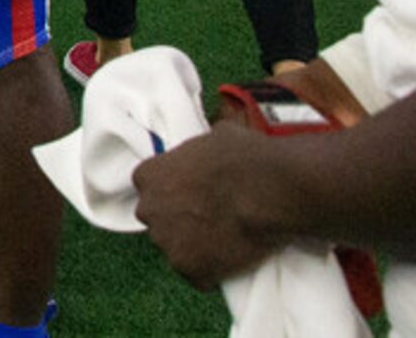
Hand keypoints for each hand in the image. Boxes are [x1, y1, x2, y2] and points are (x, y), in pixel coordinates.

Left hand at [135, 117, 290, 289]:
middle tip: (210, 220)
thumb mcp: (211, 138)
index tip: (194, 196)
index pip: (149, 188)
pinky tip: (232, 261)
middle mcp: (149, 210)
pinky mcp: (191, 270)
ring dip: (195, 248)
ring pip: (177, 250)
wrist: (267, 190)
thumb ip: (196, 153)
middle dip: (179, 222)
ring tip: (226, 241)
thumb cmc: (243, 157)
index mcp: (147, 175)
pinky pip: (199, 277)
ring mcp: (168, 243)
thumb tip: (208, 153)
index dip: (173, 193)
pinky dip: (213, 273)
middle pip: (159, 220)